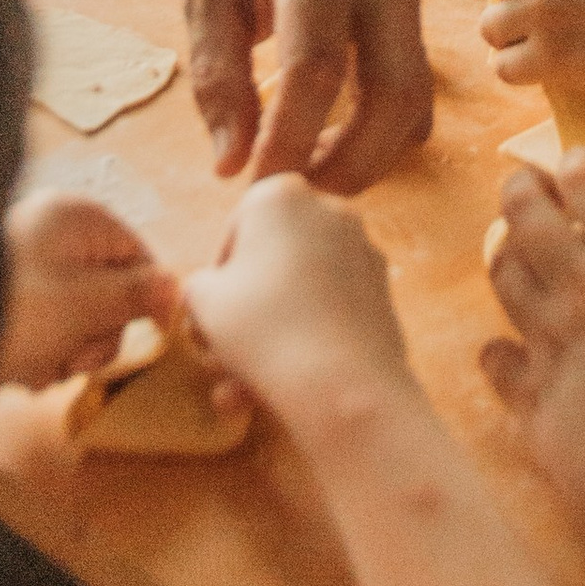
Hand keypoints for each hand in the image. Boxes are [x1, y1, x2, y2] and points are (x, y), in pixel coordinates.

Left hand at [0, 192, 175, 389]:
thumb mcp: (85, 305)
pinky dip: (41, 355)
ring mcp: (25, 267)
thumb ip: (135, 295)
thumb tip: (178, 286)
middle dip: (96, 335)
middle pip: (108, 290)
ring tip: (39, 365)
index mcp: (72, 217)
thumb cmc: (13, 314)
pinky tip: (19, 370)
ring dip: (68, 352)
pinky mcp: (6, 303)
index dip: (143, 299)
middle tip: (73, 356)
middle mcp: (49, 235)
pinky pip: (46, 330)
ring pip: (78, 318)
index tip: (145, 334)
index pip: (136, 253)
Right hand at [180, 172, 418, 434]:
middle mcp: (329, 208)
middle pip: (273, 262)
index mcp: (281, 194)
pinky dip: (309, 339)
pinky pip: (332, 310)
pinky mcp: (384, 290)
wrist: (342, 383)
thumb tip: (211, 290)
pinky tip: (283, 385)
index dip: (217, 276)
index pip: (236, 229)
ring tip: (241, 391)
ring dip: (270, 339)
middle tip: (222, 356)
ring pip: (301, 293)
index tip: (210, 314)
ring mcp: (363, 248)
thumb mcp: (204, 301)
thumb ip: (200, 284)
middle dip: (245, 314)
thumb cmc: (261, 328)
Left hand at [186, 0, 431, 190]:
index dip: (293, 136)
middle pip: (391, 89)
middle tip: (297, 194)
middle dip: (351, 162)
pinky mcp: (419, 24)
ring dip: (370, 158)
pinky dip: (385, 140)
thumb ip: (217, 77)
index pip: (316, 62)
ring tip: (312, 177)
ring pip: (414, 99)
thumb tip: (232, 165)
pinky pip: (418, 96)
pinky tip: (339, 152)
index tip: (260, 184)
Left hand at [481, 154, 584, 585]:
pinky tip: (506, 354)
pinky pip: (494, 357)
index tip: (570, 166)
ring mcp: (551, 343)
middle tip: (520, 188)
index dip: (574, 169)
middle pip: (527, 216)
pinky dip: (498, 351)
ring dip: (503, 257)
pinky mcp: (529, 398)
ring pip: (502, 275)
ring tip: (509, 254)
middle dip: (519, 192)